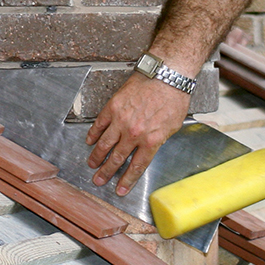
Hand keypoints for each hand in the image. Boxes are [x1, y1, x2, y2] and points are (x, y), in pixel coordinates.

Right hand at [86, 73, 189, 194]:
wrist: (166, 75)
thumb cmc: (174, 97)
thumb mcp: (173, 125)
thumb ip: (159, 139)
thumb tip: (151, 147)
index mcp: (151, 140)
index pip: (136, 166)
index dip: (127, 180)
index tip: (120, 189)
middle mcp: (134, 133)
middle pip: (117, 158)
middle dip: (107, 172)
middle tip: (99, 181)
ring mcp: (121, 120)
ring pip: (105, 144)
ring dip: (97, 157)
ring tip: (91, 164)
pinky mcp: (113, 107)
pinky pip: (99, 124)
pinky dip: (93, 134)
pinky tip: (90, 141)